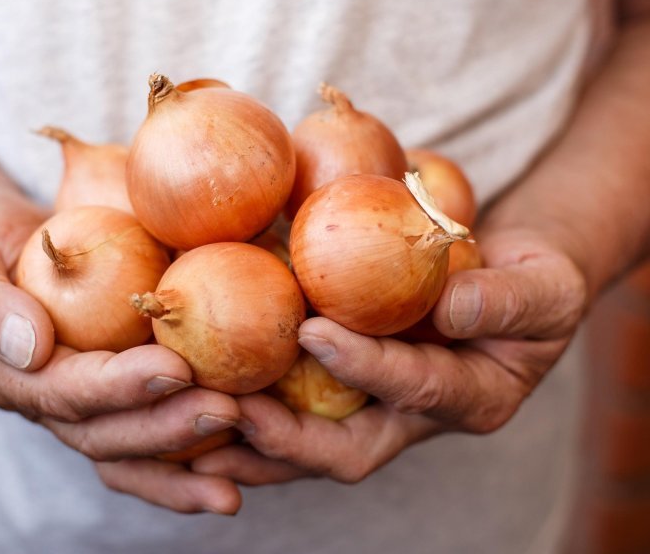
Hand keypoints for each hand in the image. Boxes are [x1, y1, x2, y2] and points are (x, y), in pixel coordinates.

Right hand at [0, 186, 241, 513]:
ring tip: (246, 460)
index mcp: (4, 378)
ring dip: (187, 456)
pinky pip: (151, 420)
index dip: (118, 387)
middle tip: (229, 412)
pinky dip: (191, 445)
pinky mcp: (112, 386)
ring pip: (134, 448)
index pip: (65, 392)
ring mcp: (81, 400)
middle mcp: (46, 402)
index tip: (174, 369)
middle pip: (108, 433)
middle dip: (167, 429)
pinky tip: (244, 445)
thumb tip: (31, 349)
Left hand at [191, 230, 586, 484]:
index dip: (368, 367)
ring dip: (249, 438)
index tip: (314, 331)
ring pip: (306, 442)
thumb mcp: (545, 287)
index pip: (416, 390)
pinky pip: (291, 405)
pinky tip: (197, 383)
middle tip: (230, 412)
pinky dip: (247, 402)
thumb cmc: (535, 283)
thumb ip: (508, 300)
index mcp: (470, 398)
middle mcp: (413, 420)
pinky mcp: (344, 387)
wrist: (508, 282)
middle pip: (346, 451)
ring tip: (189, 419)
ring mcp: (374, 409)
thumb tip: (451, 308)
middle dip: (287, 439)